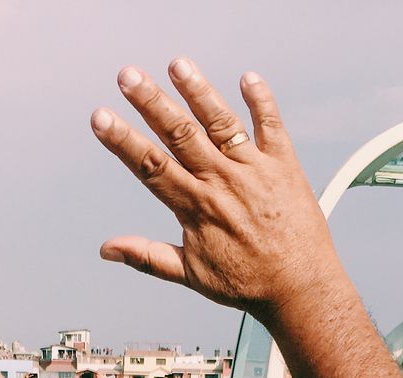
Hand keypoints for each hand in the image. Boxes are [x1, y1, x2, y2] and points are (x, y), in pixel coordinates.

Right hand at [93, 61, 343, 320]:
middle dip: (152, 102)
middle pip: (180, 135)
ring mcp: (254, 170)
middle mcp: (222, 182)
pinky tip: (248, 77)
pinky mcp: (284, 166)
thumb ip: (147, 256)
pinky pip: (272, 126)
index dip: (123, 141)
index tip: (101, 117)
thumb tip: (107, 249)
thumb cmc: (246, 284)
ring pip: (221, 123)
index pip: (150, 166)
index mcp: (196, 208)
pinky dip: (261, 101)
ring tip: (178, 64)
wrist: (301, 289)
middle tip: (128, 74)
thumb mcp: (191, 275)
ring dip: (199, 92)